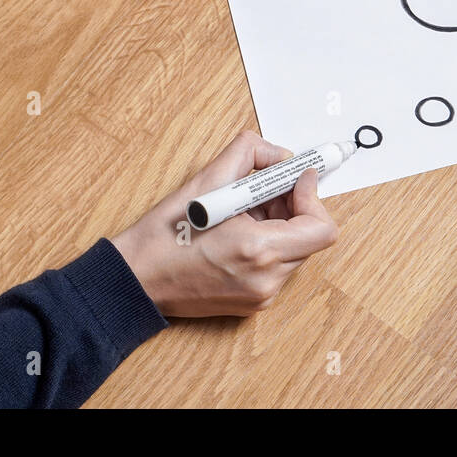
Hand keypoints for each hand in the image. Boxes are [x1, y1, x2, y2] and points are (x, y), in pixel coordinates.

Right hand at [111, 131, 338, 317]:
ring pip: (294, 251)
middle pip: (309, 237)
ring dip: (280, 225)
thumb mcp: (206, 180)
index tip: (298, 179)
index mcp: (258, 251)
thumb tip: (282, 156)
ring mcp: (261, 296)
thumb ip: (250, 153)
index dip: (313, 197)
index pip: (322, 229)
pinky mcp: (253, 303)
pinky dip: (268, 244)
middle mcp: (266, 280)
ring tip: (243, 211)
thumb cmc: (164, 237)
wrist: (135, 281)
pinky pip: (277, 267)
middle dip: (294, 207)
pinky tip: (237, 233)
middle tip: (265, 189)